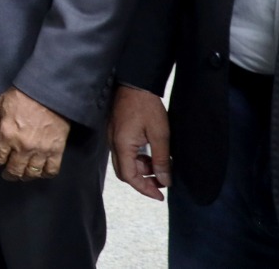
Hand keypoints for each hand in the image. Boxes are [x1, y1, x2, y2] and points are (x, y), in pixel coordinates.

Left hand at [0, 87, 69, 180]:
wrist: (48, 92)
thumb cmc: (21, 96)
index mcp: (6, 135)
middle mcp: (22, 147)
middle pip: (14, 169)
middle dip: (10, 174)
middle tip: (9, 174)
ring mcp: (40, 150)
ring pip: (32, 173)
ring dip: (26, 176)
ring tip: (24, 174)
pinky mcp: (56, 150)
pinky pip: (51, 170)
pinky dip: (45, 174)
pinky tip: (41, 171)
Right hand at [109, 85, 171, 199]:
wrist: (134, 83)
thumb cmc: (147, 106)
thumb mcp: (160, 134)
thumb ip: (161, 159)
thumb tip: (164, 180)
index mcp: (122, 145)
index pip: (130, 177)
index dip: (145, 189)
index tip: (160, 195)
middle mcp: (114, 143)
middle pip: (125, 172)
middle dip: (143, 181)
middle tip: (161, 184)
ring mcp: (113, 137)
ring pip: (125, 163)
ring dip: (141, 170)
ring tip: (160, 168)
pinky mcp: (116, 131)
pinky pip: (125, 153)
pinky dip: (137, 159)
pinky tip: (151, 155)